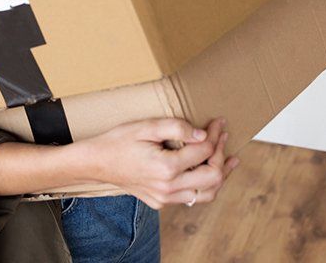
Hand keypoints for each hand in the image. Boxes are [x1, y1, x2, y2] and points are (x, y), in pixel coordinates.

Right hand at [82, 117, 238, 209]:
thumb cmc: (118, 141)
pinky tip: (204, 171)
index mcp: (166, 167)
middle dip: (222, 155)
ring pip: (206, 194)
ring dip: (220, 176)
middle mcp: (169, 188)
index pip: (204, 152)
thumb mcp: (146, 126)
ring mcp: (165, 198)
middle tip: (223, 137)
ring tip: (229, 160)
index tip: (218, 122)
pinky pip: (190, 198)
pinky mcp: (160, 202)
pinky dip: (204, 185)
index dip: (215, 135)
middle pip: (213, 177)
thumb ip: (176, 128)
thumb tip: (201, 134)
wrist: (96, 162)